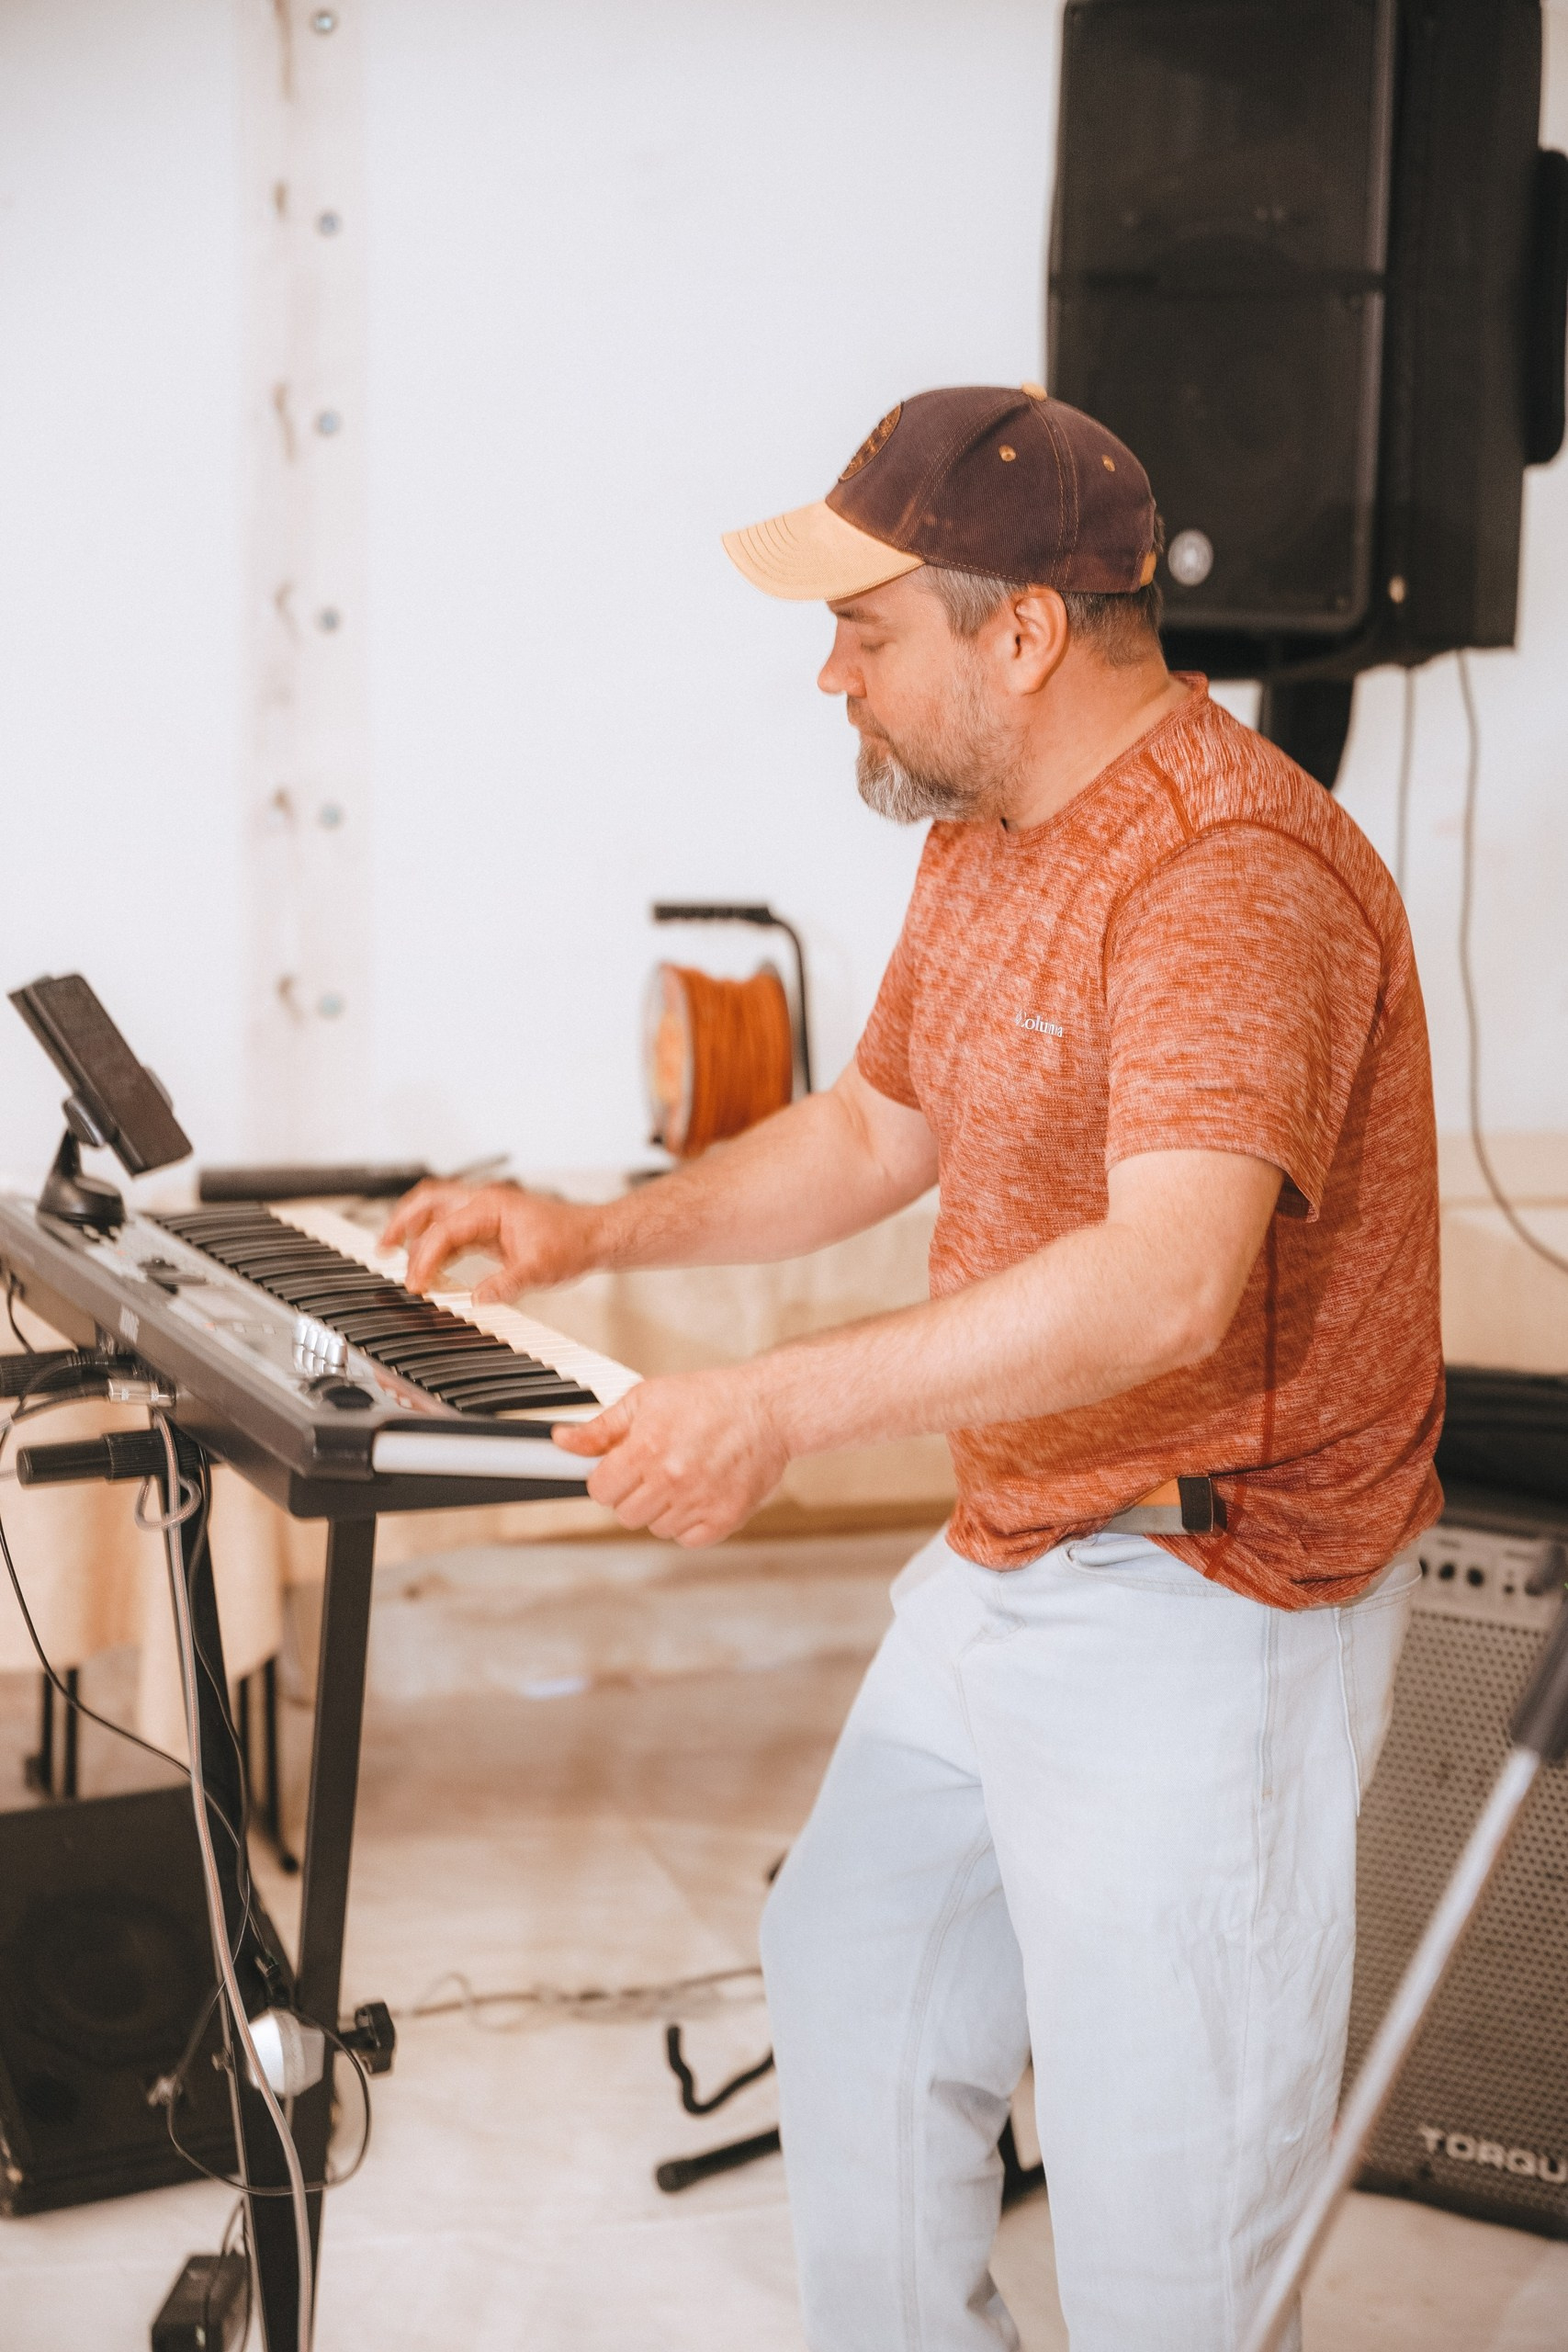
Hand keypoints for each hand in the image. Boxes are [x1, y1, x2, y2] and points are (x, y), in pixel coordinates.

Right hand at [382, 1180, 607, 1300]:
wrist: (594, 1236)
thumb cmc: (572, 1243)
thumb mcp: (539, 1270)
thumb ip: (506, 1284)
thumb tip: (476, 1299)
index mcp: (492, 1206)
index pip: (445, 1230)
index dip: (425, 1258)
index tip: (416, 1284)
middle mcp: (484, 1203)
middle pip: (428, 1201)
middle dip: (401, 1223)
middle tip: (382, 1248)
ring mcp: (485, 1212)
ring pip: (436, 1210)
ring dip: (413, 1228)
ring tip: (392, 1252)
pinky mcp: (488, 1225)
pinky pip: (451, 1227)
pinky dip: (433, 1242)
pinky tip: (429, 1264)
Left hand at [551, 1366, 791, 1544]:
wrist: (767, 1408)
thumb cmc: (710, 1399)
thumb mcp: (646, 1399)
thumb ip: (601, 1427)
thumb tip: (563, 1441)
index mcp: (646, 1450)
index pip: (599, 1490)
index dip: (607, 1478)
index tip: (621, 1468)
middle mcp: (671, 1480)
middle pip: (624, 1513)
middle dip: (633, 1493)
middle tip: (654, 1470)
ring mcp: (699, 1502)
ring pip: (655, 1527)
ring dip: (662, 1508)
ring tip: (681, 1477)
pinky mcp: (724, 1518)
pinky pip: (687, 1539)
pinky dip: (688, 1523)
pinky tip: (698, 1494)